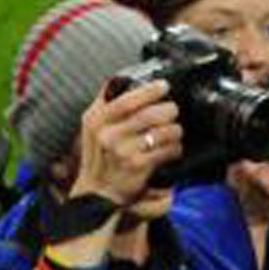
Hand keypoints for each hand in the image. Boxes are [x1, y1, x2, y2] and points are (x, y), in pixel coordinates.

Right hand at [68, 81, 181, 208]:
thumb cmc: (99, 156)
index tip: (163, 86)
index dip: (148, 91)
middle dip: (167, 110)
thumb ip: (104, 103)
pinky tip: (175, 148)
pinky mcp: (138, 166)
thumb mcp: (92, 126)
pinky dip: (175, 147)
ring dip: (174, 129)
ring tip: (176, 130)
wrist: (99, 191)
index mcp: (96, 120)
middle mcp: (107, 135)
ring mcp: (123, 151)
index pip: (125, 100)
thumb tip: (120, 79)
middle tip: (173, 110)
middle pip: (147, 115)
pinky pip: (165, 151)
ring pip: (159, 132)